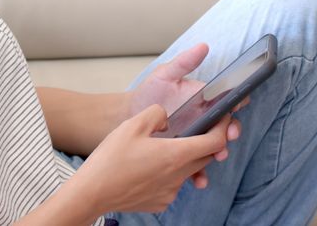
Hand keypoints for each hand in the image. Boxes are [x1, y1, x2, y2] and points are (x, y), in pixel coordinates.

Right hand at [68, 104, 235, 215]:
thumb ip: (157, 114)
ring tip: (161, 149)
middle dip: (206, 142)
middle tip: (195, 129)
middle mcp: (178, 176)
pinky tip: (148, 168)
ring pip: (188, 171)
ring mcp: (170, 192)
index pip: (215, 142)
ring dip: (184, 159)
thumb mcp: (132, 124)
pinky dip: (168, 174)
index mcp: (175, 154)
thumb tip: (167, 119)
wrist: (92, 192)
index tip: (223, 119)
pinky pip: (173, 185)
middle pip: (205, 157)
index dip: (224, 128)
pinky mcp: (160, 202)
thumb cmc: (110, 159)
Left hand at [127, 43, 247, 188]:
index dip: (238, 101)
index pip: (228, 100)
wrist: (127, 118)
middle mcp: (204, 120)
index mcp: (204, 100)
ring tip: (215, 158)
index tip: (239, 104)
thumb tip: (203, 46)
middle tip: (227, 137)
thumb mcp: (164, 75)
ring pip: (214, 148)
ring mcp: (195, 139)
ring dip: (218, 154)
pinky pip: (196, 166)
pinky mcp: (184, 155)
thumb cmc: (148, 94)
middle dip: (231, 132)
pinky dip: (200, 174)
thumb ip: (184, 63)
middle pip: (227, 127)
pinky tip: (198, 180)